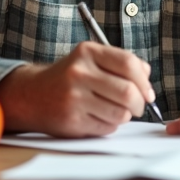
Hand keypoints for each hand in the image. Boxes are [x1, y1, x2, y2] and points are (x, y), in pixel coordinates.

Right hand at [0, 41, 156, 137]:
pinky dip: (110, 125)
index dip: (144, 80)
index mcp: (87, 52)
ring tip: (115, 111)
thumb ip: (119, 63)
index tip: (148, 91)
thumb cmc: (68, 77)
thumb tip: (147, 75)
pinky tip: (99, 117)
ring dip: (125, 116)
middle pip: (128, 92)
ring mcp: (74, 98)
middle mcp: (79, 73)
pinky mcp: (72, 121)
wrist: (31, 95)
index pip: (129, 63)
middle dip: (140, 103)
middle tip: (139, 106)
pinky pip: (107, 127)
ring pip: (120, 113)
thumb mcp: (89, 59)